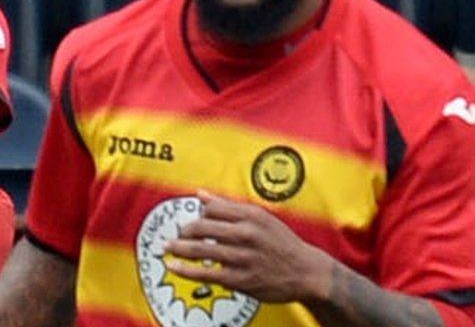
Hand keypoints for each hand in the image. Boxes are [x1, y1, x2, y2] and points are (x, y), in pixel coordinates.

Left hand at [164, 190, 331, 302]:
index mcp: (251, 215)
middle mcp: (247, 234)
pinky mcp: (241, 280)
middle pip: (202, 227)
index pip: (212, 209)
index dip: (199, 215)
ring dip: (179, 248)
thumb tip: (200, 194)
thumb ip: (228, 206)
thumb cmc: (281, 243)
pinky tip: (173, 267)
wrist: (307, 272)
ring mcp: (243, 258)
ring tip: (167, 248)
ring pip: (201, 250)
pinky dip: (186, 270)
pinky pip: (207, 274)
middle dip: (184, 231)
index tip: (193, 223)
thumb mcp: (260, 217)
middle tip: (175, 235)